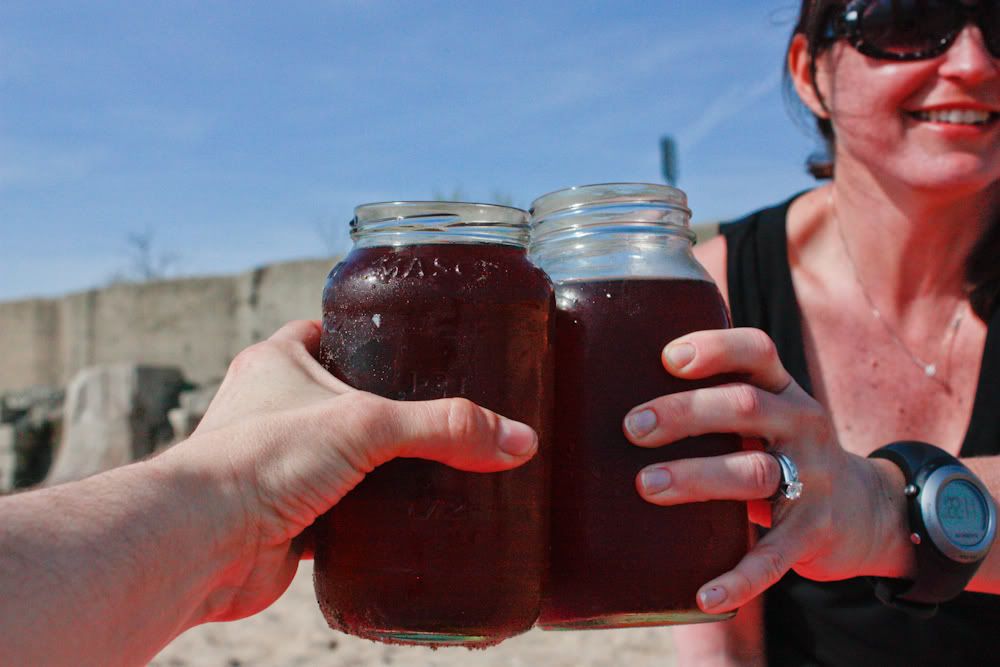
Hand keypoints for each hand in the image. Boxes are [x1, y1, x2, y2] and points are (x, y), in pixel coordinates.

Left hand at [162, 320, 538, 623]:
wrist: (202, 544)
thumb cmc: (258, 462)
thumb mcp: (364, 425)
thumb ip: (443, 427)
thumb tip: (517, 439)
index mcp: (277, 362)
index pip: (326, 332)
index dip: (366, 335)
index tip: (410, 345)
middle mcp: (271, 408)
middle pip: (338, 397)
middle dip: (382, 408)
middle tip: (435, 411)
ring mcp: (277, 464)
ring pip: (339, 455)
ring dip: (375, 463)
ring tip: (431, 461)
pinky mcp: (288, 515)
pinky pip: (337, 508)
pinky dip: (366, 514)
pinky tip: (404, 516)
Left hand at [622, 327, 904, 612]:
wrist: (867, 511)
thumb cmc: (784, 453)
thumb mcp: (766, 416)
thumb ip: (716, 404)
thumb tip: (620, 403)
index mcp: (783, 390)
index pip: (756, 351)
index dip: (714, 348)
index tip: (667, 357)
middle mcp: (802, 424)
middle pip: (744, 405)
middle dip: (684, 413)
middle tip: (633, 428)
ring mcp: (812, 477)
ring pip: (754, 471)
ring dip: (697, 477)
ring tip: (646, 485)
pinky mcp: (814, 531)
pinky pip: (774, 555)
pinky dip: (739, 577)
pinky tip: (705, 596)